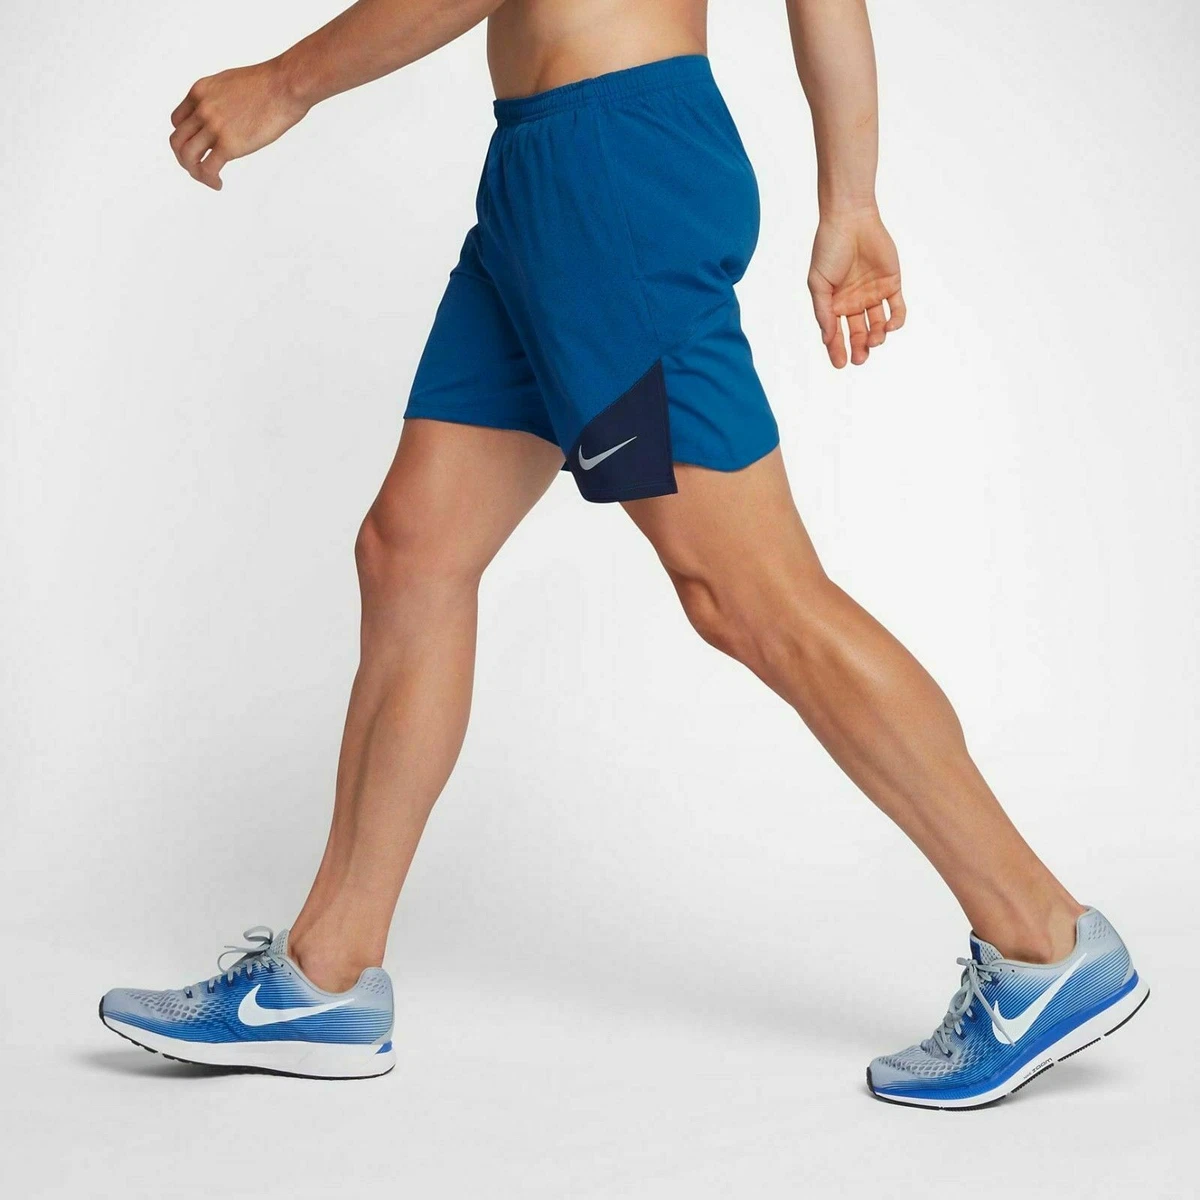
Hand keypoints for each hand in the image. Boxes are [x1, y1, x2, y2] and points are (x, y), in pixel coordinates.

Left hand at [170, 61, 308, 190]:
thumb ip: (221, 100)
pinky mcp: (229, 144)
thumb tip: (227, 115)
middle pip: (177, 141)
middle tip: (199, 168)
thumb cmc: (269, 84)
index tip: (199, 147)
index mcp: (200, 92)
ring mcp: (214, 127)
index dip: (185, 137)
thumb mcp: (232, 84)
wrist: (284, 85)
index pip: (177, 121)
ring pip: (187, 157)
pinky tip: (218, 184)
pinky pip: (207, 169)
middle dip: (185, 158)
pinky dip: (209, 180)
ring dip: (195, 172)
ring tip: (209, 179)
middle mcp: (202, 109)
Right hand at [808, 208, 905, 367]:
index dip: (837, 350)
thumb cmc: (829, 249)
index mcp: (835, 304)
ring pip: (878, 325)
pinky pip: (897, 309)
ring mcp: (874, 295)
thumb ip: (823, 312)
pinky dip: (896, 321)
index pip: (836, 334)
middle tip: (860, 358)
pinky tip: (890, 327)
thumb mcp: (818, 283)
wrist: (850, 220)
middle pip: (858, 334)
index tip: (840, 363)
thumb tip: (827, 338)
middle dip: (860, 348)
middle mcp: (854, 303)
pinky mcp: (892, 285)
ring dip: (877, 336)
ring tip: (874, 340)